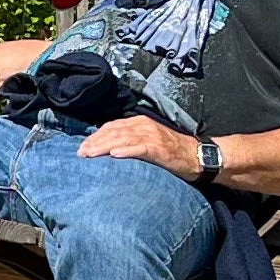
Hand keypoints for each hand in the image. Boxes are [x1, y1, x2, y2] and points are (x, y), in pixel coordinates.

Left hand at [74, 114, 200, 178]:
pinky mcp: (160, 149)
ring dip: (104, 146)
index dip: (96, 136)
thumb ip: (133, 142)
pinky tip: (115, 155)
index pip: (112, 126)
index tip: (83, 147)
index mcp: (141, 123)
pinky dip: (127, 151)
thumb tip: (111, 150)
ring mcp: (153, 137)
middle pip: (114, 131)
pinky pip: (141, 148)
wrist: (199, 156)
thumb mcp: (150, 142)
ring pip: (123, 139)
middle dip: (95, 142)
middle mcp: (145, 126)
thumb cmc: (174, 153)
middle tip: (81, 153)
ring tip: (90, 154)